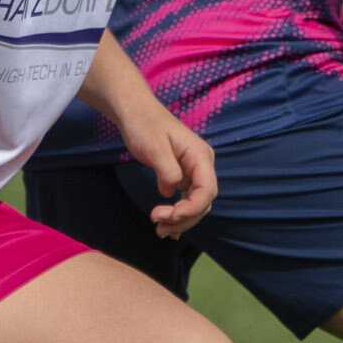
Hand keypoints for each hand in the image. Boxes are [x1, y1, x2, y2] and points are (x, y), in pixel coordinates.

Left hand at [118, 104, 217, 237]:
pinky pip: (187, 199)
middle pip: (203, 201)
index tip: (170, 216)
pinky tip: (168, 226)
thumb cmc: (144, 125)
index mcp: (200, 155)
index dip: (192, 208)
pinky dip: (179, 214)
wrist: (135, 111)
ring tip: (160, 230)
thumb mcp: (154, 147)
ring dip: (181, 220)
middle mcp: (202, 164)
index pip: (207, 190)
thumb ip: (167, 171)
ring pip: (196, 204)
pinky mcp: (183, 175)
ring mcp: (194, 170)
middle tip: (158, 226)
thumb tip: (172, 192)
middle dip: (184, 218)